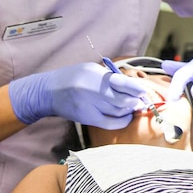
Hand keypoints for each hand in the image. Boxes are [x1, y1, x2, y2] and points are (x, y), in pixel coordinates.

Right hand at [9, 62, 147, 128]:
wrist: (48, 91)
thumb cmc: (74, 77)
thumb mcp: (91, 69)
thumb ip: (110, 77)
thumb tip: (133, 87)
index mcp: (94, 74)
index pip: (122, 83)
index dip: (136, 89)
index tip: (143, 91)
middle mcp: (92, 90)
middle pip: (123, 100)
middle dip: (135, 101)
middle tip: (141, 100)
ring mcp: (89, 106)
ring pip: (118, 112)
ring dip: (130, 110)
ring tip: (134, 106)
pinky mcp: (86, 118)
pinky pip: (110, 123)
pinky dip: (122, 121)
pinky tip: (126, 117)